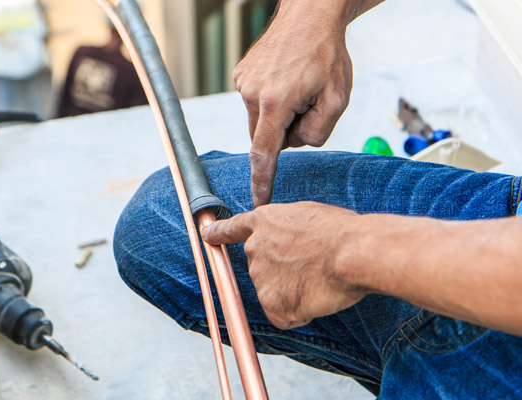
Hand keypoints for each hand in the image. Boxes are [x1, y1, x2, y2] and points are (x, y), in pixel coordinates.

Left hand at [201, 202, 367, 329]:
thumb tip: (294, 243)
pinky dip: (300, 312)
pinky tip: (316, 296)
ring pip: (276, 293)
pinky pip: (285, 315)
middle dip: (283, 273)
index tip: (207, 235)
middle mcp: (255, 249)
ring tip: (319, 279)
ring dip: (295, 292)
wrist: (351, 252)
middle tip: (312, 269)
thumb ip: (289, 229)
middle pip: (263, 268)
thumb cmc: (340, 232)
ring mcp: (260, 277)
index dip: (220, 233)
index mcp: (265, 221)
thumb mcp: (308, 215)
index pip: (233, 229)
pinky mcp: (272, 304)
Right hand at [234, 1, 353, 206]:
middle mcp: (252, 93)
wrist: (310, 14)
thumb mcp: (336, 99)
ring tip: (297, 87)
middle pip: (266, 136)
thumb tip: (293, 144)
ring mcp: (244, 83)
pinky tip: (286, 80)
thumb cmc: (326, 54)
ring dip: (279, 115)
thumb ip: (316, 133)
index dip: (261, 182)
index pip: (264, 154)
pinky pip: (256, 103)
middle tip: (307, 105)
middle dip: (286, 132)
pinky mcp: (241, 75)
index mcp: (276, 102)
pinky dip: (271, 101)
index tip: (257, 203)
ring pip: (261, 120)